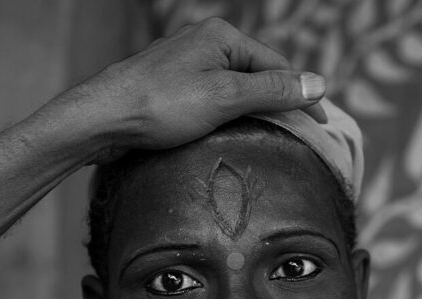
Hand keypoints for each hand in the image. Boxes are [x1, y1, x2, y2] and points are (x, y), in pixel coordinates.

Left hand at [42, 17, 326, 162]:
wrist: (101, 119)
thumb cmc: (160, 105)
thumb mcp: (225, 97)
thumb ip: (273, 90)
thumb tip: (318, 84)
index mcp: (222, 36)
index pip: (277, 67)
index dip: (301, 97)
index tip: (320, 127)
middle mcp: (204, 43)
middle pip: (257, 76)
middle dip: (278, 105)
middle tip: (296, 137)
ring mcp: (186, 65)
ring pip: (234, 90)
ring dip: (252, 113)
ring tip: (267, 140)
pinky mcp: (170, 87)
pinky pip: (211, 99)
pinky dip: (227, 117)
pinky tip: (228, 136)